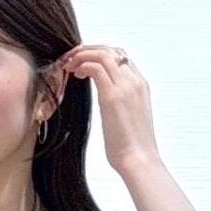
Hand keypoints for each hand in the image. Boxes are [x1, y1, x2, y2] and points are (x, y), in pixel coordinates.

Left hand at [52, 42, 159, 175]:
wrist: (140, 161)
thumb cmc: (132, 147)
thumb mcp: (128, 118)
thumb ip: (120, 103)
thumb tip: (106, 103)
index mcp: (141, 86)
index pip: (121, 57)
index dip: (100, 54)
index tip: (84, 62)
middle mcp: (135, 81)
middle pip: (112, 50)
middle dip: (89, 50)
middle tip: (72, 58)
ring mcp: (125, 87)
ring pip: (103, 54)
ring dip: (83, 55)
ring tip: (69, 65)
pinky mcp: (112, 96)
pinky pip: (96, 67)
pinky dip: (82, 64)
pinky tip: (74, 74)